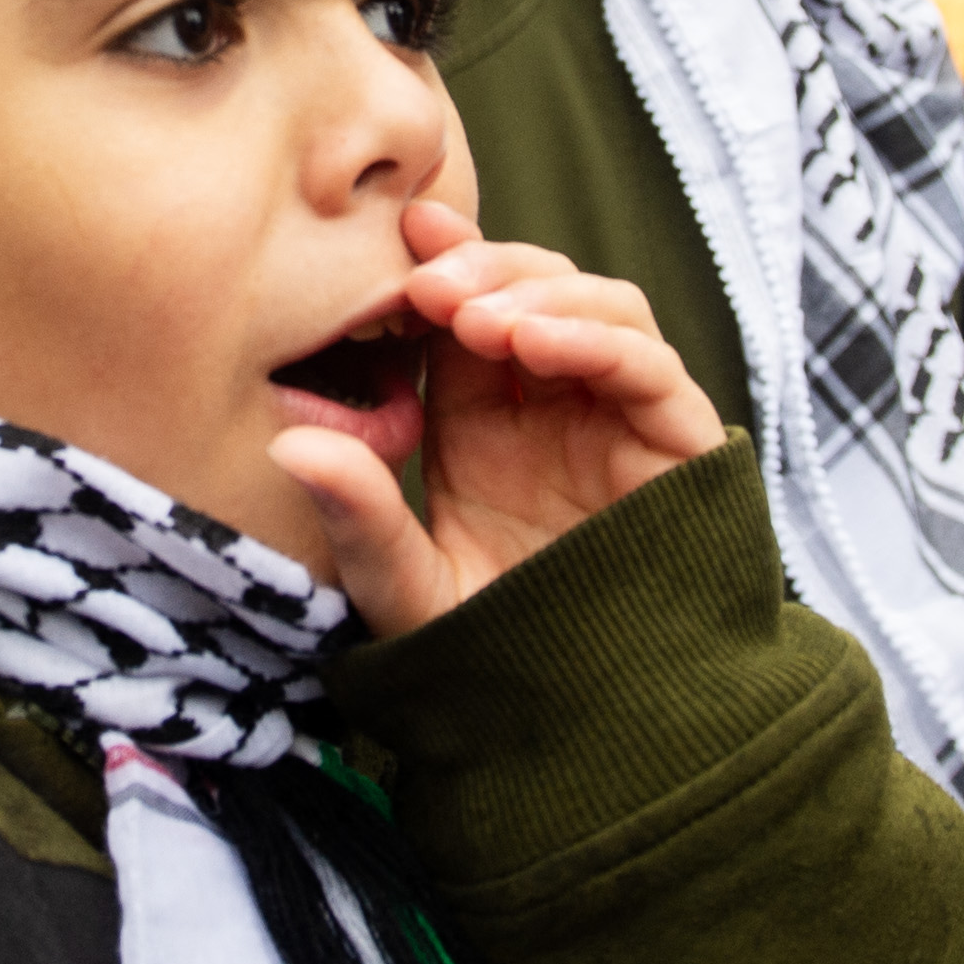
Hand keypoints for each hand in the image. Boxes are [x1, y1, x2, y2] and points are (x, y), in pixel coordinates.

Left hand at [272, 197, 724, 637]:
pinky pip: (651, 367)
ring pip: (604, 306)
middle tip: (429, 281)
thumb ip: (359, 517)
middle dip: (488, 266)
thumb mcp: (407, 587)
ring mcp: (620, 420)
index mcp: (487, 416)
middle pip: (540, 287)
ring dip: (542, 292)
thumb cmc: (492, 654)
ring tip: (477, 320)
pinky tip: (536, 343)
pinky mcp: (677, 447)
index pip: (473, 306)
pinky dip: (598, 339)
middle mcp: (557, 405)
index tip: (404, 234)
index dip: (446, 260)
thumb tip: (286, 445)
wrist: (584, 729)